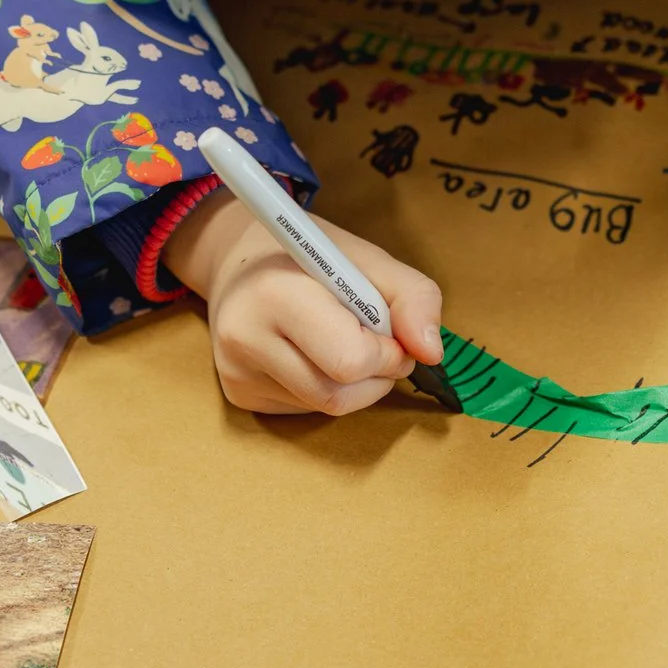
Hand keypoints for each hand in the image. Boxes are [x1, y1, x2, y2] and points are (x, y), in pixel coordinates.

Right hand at [164, 192, 445, 415]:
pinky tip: (312, 355)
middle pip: (338, 395)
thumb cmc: (309, 257)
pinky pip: (304, 410)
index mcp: (276, 293)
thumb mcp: (367, 258)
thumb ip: (413, 297)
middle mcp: (244, 337)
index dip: (385, 353)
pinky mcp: (237, 395)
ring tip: (344, 343)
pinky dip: (326, 389)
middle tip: (376, 343)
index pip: (350, 360)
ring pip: (325, 408)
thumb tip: (431, 353)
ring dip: (356, 386)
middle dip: (375, 375)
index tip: (387, 330)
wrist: (239, 260)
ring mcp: (236, 372)